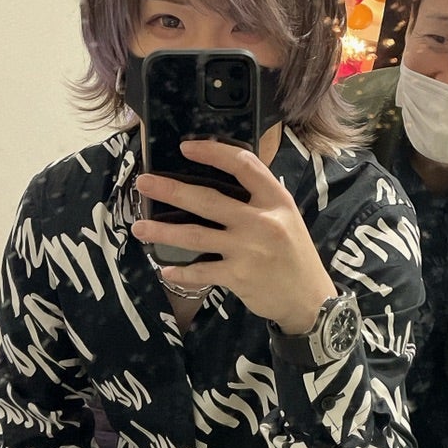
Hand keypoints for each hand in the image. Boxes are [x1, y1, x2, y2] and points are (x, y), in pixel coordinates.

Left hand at [132, 139, 336, 333]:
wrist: (309, 299)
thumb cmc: (294, 255)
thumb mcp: (287, 217)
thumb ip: (259, 200)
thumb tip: (222, 180)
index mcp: (275, 200)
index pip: (242, 164)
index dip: (213, 153)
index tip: (186, 148)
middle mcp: (261, 221)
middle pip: (207, 200)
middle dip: (170, 190)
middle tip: (143, 183)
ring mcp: (248, 250)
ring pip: (195, 235)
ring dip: (162, 231)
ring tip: (138, 227)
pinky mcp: (238, 276)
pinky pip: (201, 271)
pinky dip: (181, 272)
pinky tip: (165, 269)